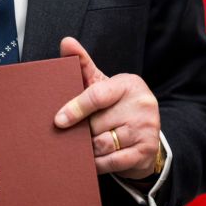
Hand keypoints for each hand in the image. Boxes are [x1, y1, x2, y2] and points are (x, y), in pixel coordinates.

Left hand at [53, 37, 162, 178]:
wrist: (147, 135)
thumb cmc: (117, 107)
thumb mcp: (103, 85)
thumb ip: (84, 64)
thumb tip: (66, 42)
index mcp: (129, 84)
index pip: (97, 95)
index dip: (75, 108)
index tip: (58, 121)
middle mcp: (142, 104)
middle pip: (97, 124)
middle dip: (83, 132)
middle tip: (75, 134)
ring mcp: (147, 128)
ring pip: (103, 144)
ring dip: (89, 149)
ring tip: (85, 146)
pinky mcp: (146, 150)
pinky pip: (112, 162)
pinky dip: (99, 163)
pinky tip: (94, 160)